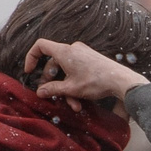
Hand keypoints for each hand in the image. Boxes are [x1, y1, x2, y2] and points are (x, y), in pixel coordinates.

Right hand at [25, 38, 150, 106]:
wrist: (121, 80)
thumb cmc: (96, 82)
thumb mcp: (71, 89)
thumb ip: (53, 89)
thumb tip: (40, 92)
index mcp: (64, 52)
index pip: (40, 46)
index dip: (31, 57)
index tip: (29, 71)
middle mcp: (73, 49)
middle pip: (53, 63)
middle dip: (52, 81)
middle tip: (51, 95)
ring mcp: (83, 54)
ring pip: (66, 70)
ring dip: (66, 88)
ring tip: (74, 105)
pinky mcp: (91, 60)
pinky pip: (76, 70)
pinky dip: (75, 83)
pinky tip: (81, 100)